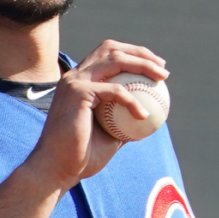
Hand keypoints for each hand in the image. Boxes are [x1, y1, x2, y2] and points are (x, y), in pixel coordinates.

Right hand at [23, 40, 168, 189]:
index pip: (107, 55)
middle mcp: (75, 75)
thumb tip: (150, 115)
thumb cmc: (81, 157)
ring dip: (142, 65)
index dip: (133, 54)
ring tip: (161, 78)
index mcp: (79, 81)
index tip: (156, 67)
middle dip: (140, 52)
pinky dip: (133, 101)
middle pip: (111, 48)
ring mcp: (75, 81)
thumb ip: (123, 119)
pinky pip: (115, 91)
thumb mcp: (109, 134)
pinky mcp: (78, 92)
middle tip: (162, 68)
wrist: (56, 169)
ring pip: (115, 60)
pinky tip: (144, 115)